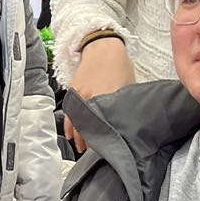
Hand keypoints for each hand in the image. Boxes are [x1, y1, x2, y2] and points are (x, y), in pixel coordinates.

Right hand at [65, 36, 134, 152]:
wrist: (102, 46)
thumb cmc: (119, 65)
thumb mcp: (129, 87)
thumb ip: (124, 106)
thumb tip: (128, 123)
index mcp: (107, 97)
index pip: (103, 126)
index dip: (104, 141)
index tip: (107, 151)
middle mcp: (91, 97)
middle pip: (88, 127)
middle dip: (90, 142)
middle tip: (96, 154)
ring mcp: (80, 95)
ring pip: (76, 122)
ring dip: (79, 136)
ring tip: (83, 148)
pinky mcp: (73, 91)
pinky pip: (70, 113)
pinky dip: (70, 125)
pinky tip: (72, 135)